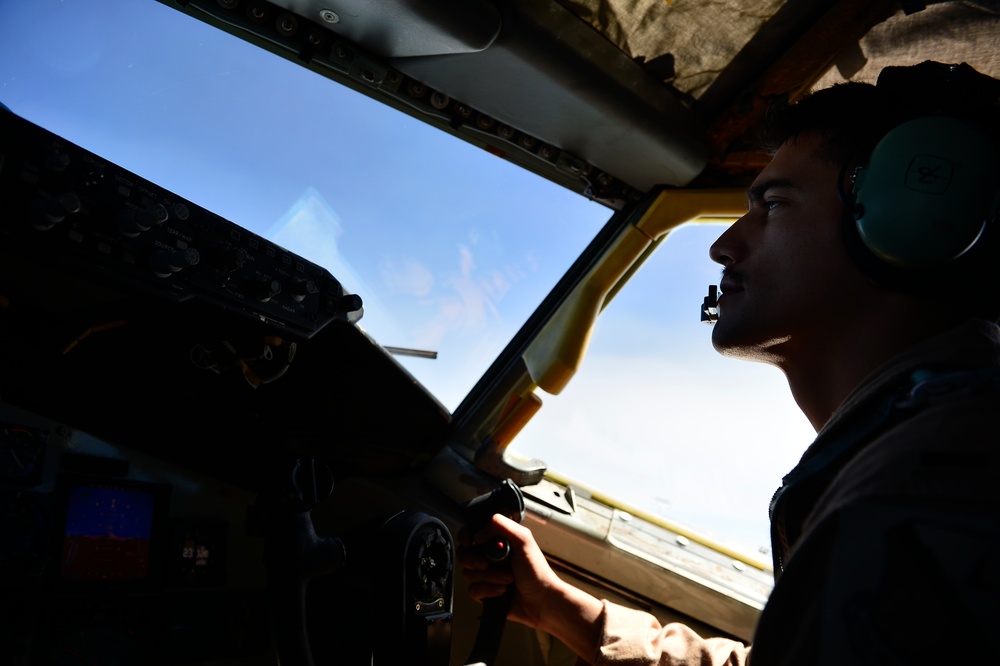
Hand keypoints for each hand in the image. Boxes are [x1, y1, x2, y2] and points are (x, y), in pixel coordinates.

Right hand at [458, 513, 567, 628]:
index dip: (466, 537)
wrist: (541, 600)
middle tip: (487, 563)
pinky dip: (489, 590)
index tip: (470, 542)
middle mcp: (488, 557)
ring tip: (508, 578)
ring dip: (490, 576)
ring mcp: (485, 575)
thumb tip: (478, 534)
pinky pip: (473, 590)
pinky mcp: (484, 593)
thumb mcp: (523, 539)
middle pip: (463, 554)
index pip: (470, 534)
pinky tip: (502, 590)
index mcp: (496, 541)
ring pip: (468, 573)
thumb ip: (501, 525)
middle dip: (474, 559)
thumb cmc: (537, 570)